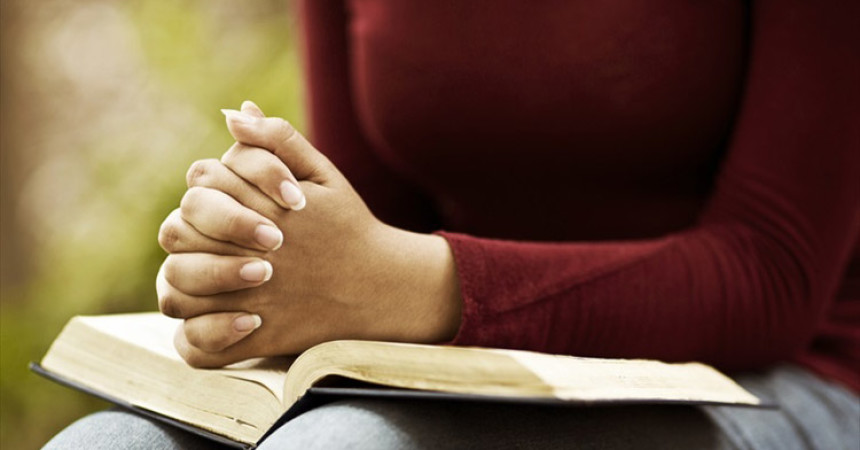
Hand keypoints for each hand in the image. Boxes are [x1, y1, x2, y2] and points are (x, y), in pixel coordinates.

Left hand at [156, 102, 461, 366]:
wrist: (381, 287)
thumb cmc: (347, 227)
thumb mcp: (324, 175)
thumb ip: (279, 140)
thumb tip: (234, 112)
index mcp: (265, 209)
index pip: (201, 182)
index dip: (208, 185)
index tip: (231, 196)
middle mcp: (253, 253)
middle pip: (178, 231)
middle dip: (188, 227)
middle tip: (212, 235)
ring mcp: (253, 300)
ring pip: (176, 289)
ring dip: (182, 277)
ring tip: (205, 273)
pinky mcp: (258, 338)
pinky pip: (200, 346)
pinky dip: (196, 334)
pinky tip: (215, 315)